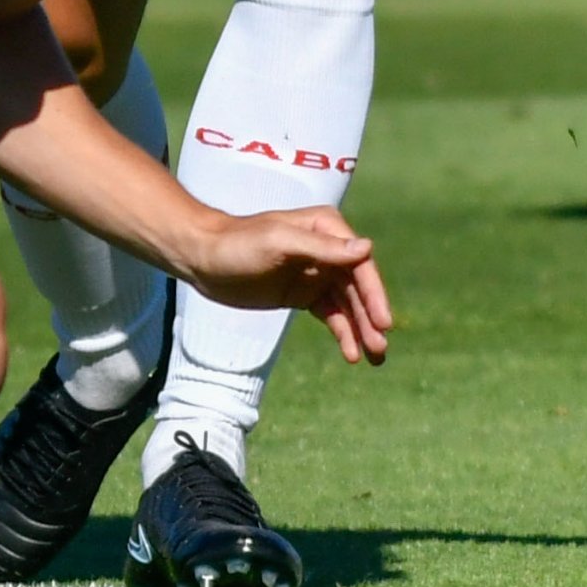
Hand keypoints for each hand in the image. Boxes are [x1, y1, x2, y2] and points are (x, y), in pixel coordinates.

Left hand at [181, 204, 392, 365]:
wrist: (202, 258)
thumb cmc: (238, 244)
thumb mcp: (279, 243)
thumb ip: (321, 248)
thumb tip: (367, 248)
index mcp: (326, 228)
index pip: (360, 265)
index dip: (374, 294)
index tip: (384, 323)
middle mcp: (327, 249)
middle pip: (358, 288)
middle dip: (371, 318)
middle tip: (381, 349)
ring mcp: (316, 272)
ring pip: (348, 305)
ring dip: (362, 330)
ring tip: (374, 358)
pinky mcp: (303, 293)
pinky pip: (331, 315)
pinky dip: (343, 333)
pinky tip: (351, 354)